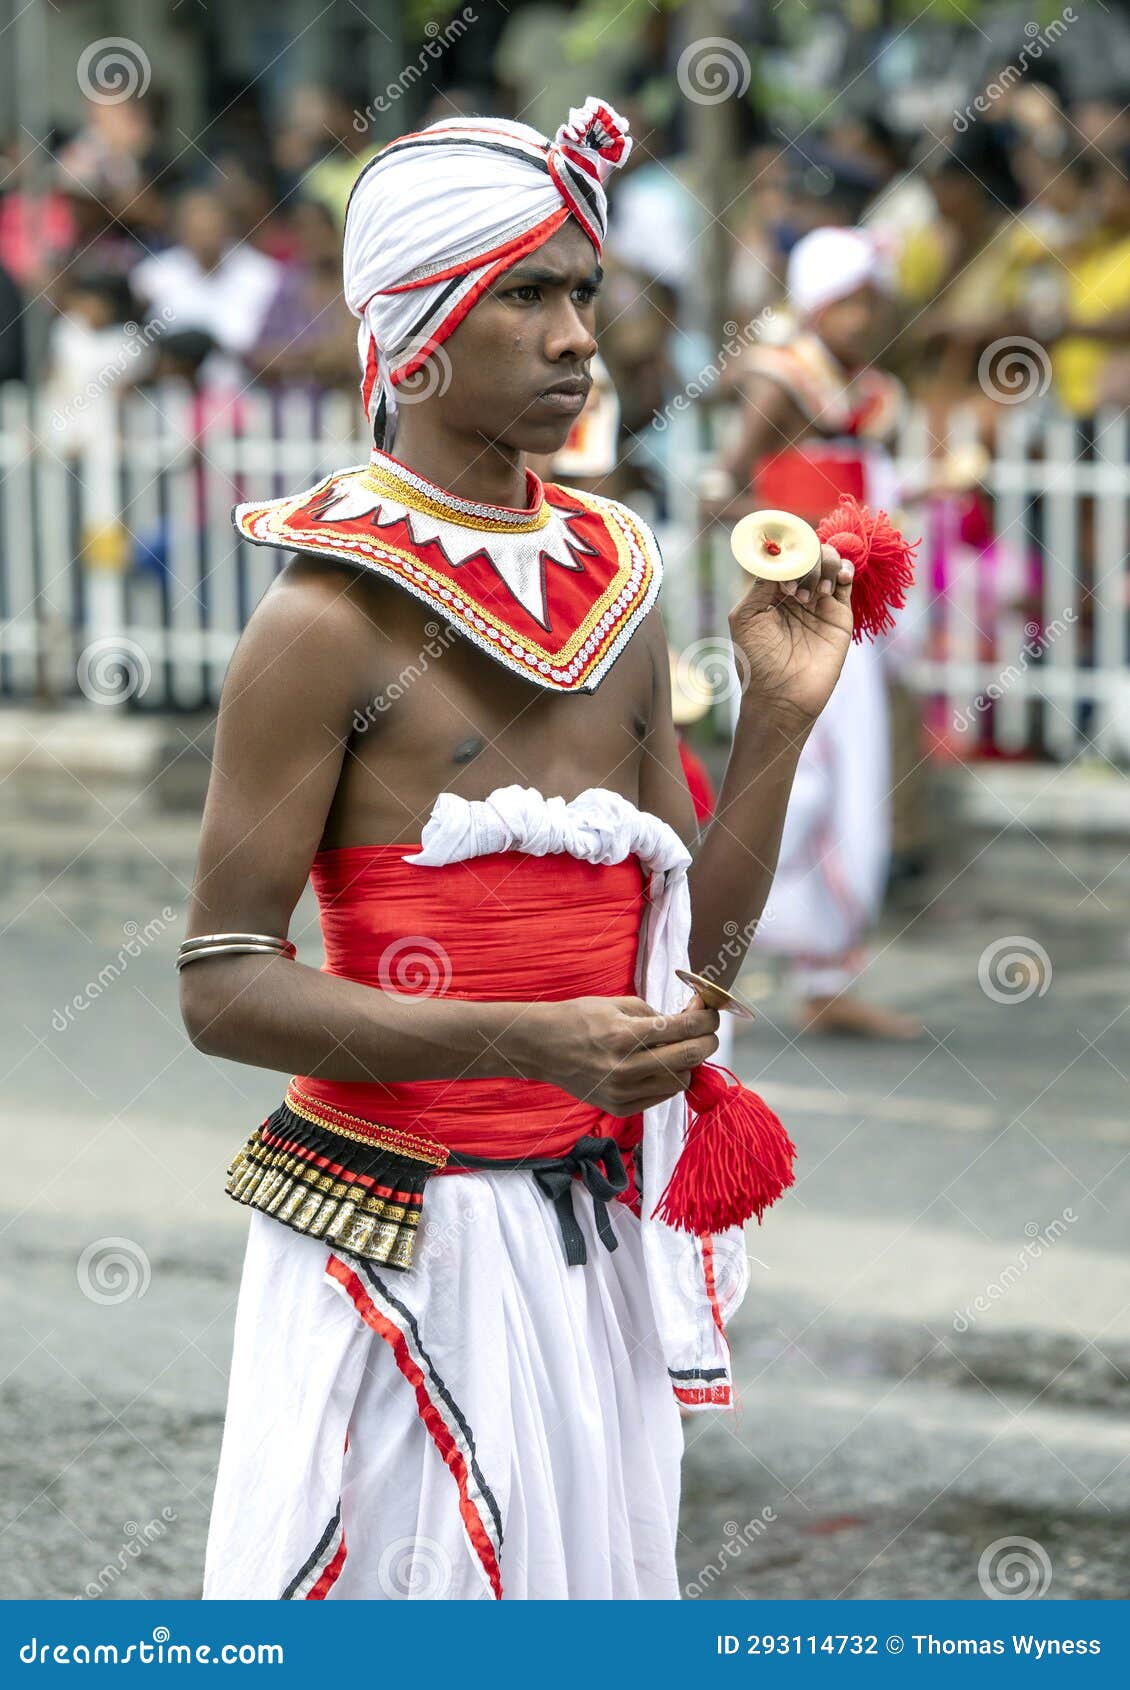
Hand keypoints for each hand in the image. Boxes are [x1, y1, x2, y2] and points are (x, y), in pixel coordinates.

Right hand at [521, 995, 720, 1115]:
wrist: (540, 1048)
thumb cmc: (577, 1019)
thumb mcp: (616, 1004)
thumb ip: (657, 1012)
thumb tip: (692, 1015)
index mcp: (624, 1036)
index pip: (683, 1028)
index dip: (705, 1018)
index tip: (711, 1011)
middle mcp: (626, 1068)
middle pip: (689, 1057)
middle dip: (706, 1040)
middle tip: (706, 1031)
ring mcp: (622, 1092)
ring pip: (680, 1081)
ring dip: (687, 1063)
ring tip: (678, 1048)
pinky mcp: (620, 1108)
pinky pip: (662, 1096)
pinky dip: (668, 1079)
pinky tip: (659, 1065)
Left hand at [728, 542, 854, 733]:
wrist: (782, 696)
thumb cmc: (757, 661)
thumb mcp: (746, 617)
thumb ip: (761, 583)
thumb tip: (778, 555)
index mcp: (770, 591)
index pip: (783, 556)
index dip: (786, 552)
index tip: (783, 564)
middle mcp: (795, 592)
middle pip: (807, 554)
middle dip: (805, 561)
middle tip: (795, 591)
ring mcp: (819, 601)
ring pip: (828, 561)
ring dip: (823, 565)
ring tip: (814, 594)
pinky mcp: (840, 614)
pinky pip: (847, 580)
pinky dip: (845, 568)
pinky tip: (838, 579)